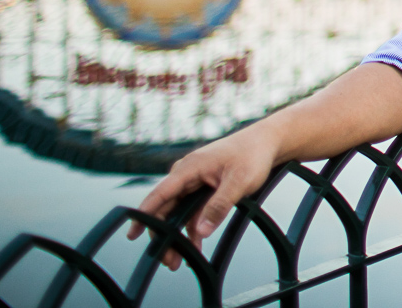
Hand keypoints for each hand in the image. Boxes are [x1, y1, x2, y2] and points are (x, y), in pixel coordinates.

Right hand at [126, 122, 281, 268]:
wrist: (268, 141)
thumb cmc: (253, 155)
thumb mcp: (239, 182)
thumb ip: (219, 206)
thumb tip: (202, 231)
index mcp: (189, 168)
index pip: (160, 194)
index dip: (144, 214)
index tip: (132, 233)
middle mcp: (187, 174)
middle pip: (166, 208)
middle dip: (163, 235)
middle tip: (167, 260)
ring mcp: (195, 180)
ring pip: (178, 212)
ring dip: (178, 235)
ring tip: (178, 261)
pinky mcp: (204, 187)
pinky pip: (192, 210)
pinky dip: (193, 227)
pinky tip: (195, 245)